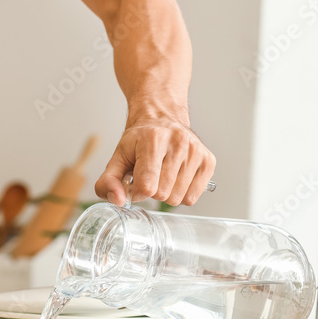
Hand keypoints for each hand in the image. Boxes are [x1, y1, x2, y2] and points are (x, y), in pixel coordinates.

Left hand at [95, 114, 215, 206]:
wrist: (161, 117)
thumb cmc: (139, 139)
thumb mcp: (117, 157)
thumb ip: (109, 181)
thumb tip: (117, 201)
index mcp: (153, 139)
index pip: (146, 186)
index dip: (136, 191)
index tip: (134, 181)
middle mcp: (178, 142)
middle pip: (162, 194)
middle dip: (151, 191)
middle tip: (149, 176)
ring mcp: (196, 151)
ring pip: (178, 198)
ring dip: (167, 193)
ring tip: (163, 175)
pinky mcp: (208, 160)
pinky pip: (193, 196)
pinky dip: (182, 193)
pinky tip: (176, 177)